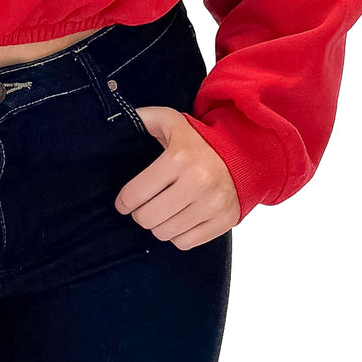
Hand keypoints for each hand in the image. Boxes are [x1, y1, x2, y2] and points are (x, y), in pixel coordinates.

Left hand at [115, 106, 239, 247]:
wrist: (241, 154)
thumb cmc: (197, 140)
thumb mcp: (169, 121)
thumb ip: (142, 119)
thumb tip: (119, 122)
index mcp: (179, 157)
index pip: (135, 194)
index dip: (123, 202)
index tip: (124, 202)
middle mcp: (198, 182)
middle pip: (148, 218)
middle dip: (139, 214)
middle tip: (142, 207)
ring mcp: (213, 204)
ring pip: (165, 233)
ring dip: (158, 225)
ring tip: (161, 212)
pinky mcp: (224, 221)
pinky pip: (185, 243)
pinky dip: (177, 235)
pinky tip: (178, 219)